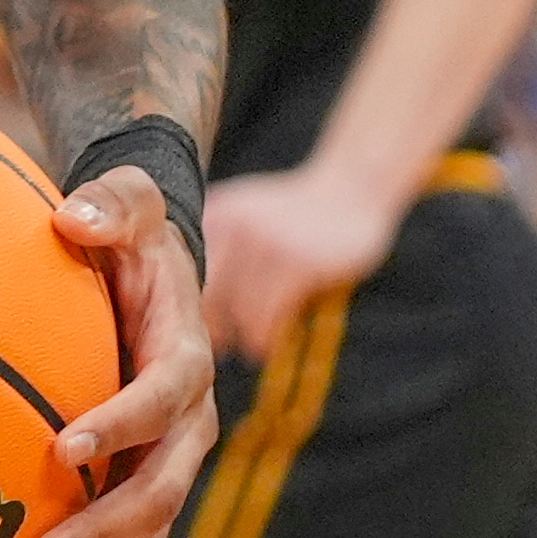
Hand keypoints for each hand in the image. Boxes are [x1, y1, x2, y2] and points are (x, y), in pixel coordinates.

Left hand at [12, 164, 217, 537]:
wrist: (155, 270)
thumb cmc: (130, 233)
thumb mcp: (130, 203)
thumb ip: (112, 203)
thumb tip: (74, 215)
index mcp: (184, 359)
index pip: (161, 398)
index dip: (120, 424)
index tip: (62, 446)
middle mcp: (186, 424)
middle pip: (158, 493)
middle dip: (103, 531)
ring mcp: (165, 464)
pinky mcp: (137, 485)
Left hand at [199, 165, 400, 361]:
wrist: (350, 187)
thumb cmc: (297, 211)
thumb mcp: (247, 213)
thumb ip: (219, 244)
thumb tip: (194, 298)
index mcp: (214, 216)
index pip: (185, 272)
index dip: (187, 305)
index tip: (192, 328)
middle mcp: (231, 227)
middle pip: (204, 292)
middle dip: (209, 324)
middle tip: (218, 347)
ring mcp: (264, 245)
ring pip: (234, 308)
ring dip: (238, 337)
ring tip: (245, 350)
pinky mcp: (297, 264)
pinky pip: (267, 314)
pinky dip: (262, 338)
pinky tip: (263, 347)